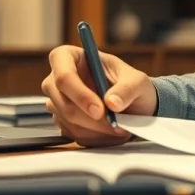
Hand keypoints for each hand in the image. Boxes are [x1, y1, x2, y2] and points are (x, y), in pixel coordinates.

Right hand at [41, 45, 156, 147]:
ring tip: (119, 127)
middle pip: (61, 101)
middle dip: (90, 118)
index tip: (100, 109)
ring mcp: (57, 101)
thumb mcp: (137, 81)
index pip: (63, 74)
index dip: (79, 94)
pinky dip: (94, 137)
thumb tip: (112, 102)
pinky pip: (72, 134)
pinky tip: (110, 131)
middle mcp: (56, 78)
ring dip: (95, 129)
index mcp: (70, 57)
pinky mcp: (62, 121)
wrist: (133, 104)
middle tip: (116, 124)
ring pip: (67, 121)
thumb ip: (127, 89)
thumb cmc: (131, 84)